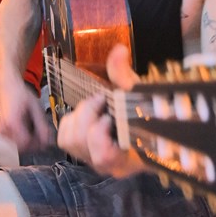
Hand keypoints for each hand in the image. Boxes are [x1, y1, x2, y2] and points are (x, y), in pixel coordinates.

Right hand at [0, 78, 52, 152]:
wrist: (7, 86)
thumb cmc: (20, 94)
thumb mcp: (35, 108)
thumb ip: (42, 125)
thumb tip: (48, 140)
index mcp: (12, 123)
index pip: (27, 144)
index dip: (38, 145)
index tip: (47, 141)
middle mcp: (5, 130)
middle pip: (23, 147)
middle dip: (35, 144)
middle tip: (44, 135)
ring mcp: (2, 131)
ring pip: (19, 145)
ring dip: (29, 141)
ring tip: (36, 128)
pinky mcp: (3, 131)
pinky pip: (15, 141)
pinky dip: (23, 138)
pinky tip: (28, 128)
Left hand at [56, 44, 146, 177]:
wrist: (151, 130)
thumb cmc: (148, 117)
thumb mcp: (140, 95)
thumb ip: (125, 76)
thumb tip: (118, 52)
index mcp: (127, 158)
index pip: (104, 154)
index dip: (101, 131)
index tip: (110, 113)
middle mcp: (107, 164)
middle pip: (82, 142)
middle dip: (88, 115)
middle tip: (102, 101)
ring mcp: (92, 159)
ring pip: (70, 140)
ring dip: (79, 117)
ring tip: (95, 106)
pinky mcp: (81, 151)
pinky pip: (65, 137)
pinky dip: (71, 121)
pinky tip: (87, 114)